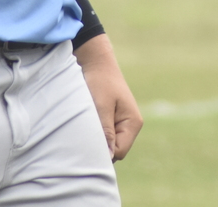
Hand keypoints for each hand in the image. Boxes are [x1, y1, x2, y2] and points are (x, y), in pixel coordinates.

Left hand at [74, 34, 142, 160]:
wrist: (95, 60)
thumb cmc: (99, 80)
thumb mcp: (101, 106)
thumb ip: (106, 131)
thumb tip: (109, 157)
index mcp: (133, 123)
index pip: (119, 152)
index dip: (103, 151)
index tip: (87, 140)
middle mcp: (130, 125)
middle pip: (114, 150)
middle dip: (99, 145)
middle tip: (84, 132)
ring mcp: (121, 123)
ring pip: (107, 143)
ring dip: (95, 137)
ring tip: (85, 123)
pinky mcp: (112, 120)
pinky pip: (103, 135)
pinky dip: (93, 131)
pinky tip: (85, 122)